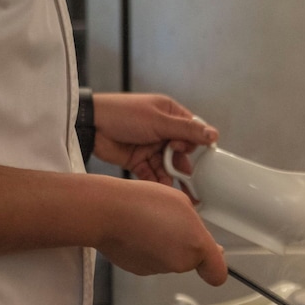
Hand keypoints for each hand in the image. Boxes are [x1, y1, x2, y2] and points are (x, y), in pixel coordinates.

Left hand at [90, 93, 217, 185]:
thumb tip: (214, 135)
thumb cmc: (123, 114)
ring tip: (174, 189)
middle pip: (181, 153)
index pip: (192, 132)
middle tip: (186, 179)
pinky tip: (160, 190)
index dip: (193, 144)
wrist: (90, 126)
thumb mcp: (159, 121)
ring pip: (168, 166)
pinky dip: (156, 182)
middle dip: (182, 166)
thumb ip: (187, 131)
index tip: (185, 150)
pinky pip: (153, 174)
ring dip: (170, 177)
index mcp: (170, 115)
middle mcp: (163, 130)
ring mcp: (151, 146)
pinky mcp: (139, 160)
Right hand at [96, 178, 227, 285]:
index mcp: (196, 247)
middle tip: (171, 221)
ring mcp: (159, 269)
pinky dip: (148, 248)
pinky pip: (152, 259)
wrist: (105, 212)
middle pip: (191, 259)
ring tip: (150, 221)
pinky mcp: (140, 269)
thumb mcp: (182, 203)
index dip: (216, 266)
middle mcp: (180, 263)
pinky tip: (138, 230)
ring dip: (165, 243)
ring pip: (170, 259)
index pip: (218, 273)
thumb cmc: (141, 203)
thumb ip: (197, 227)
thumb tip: (197, 237)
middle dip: (185, 243)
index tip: (215, 259)